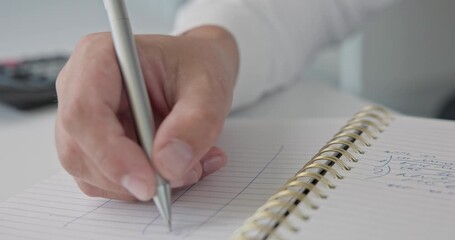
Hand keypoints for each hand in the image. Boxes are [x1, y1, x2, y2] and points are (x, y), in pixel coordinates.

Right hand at [55, 26, 237, 200]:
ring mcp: (83, 119)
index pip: (84, 112)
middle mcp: (80, 87)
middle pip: (80, 150)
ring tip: (189, 165)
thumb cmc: (195, 68)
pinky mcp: (94, 145)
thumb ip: (195, 123)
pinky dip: (143, 183)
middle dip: (130, 175)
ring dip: (141, 182)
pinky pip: (106, 180)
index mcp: (99, 57)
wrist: (196, 72)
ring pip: (91, 172)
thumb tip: (167, 165)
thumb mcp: (209, 88)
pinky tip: (176, 166)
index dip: (112, 154)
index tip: (148, 182)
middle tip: (179, 176)